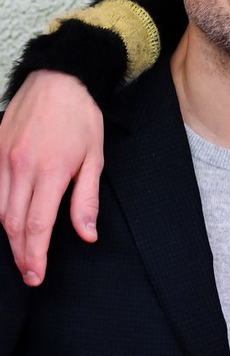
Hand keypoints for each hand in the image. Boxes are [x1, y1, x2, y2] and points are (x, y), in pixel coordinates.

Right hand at [0, 71, 104, 285]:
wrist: (58, 80)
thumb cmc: (81, 119)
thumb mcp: (94, 160)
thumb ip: (86, 200)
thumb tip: (86, 235)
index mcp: (48, 171)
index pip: (37, 225)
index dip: (36, 255)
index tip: (37, 274)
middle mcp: (19, 166)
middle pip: (12, 222)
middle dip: (20, 253)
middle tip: (30, 274)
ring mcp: (1, 157)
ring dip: (8, 235)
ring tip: (21, 254)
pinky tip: (8, 223)